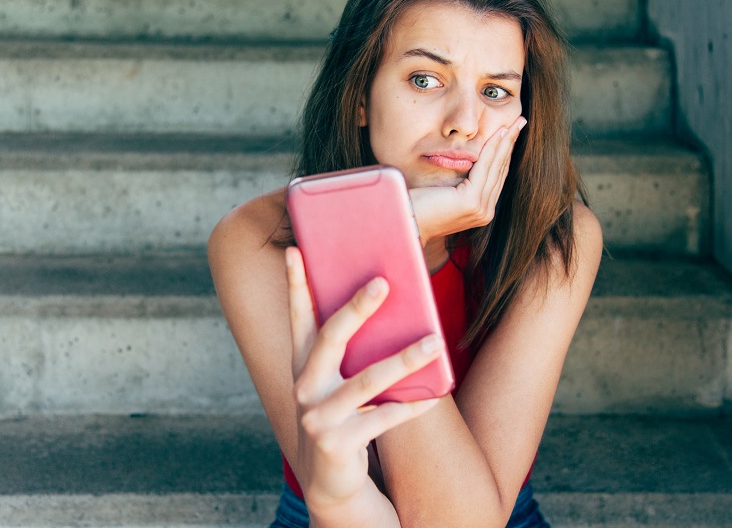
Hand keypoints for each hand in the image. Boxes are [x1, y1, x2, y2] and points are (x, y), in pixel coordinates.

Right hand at [285, 246, 441, 512]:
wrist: (330, 481)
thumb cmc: (340, 416)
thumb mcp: (333, 383)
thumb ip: (347, 352)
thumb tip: (384, 303)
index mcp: (301, 365)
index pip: (298, 318)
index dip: (295, 285)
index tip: (296, 250)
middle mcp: (303, 387)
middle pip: (330, 339)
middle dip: (356, 308)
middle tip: (383, 283)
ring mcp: (318, 417)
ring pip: (366, 381)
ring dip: (404, 360)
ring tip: (434, 342)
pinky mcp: (338, 444)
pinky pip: (383, 419)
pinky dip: (411, 407)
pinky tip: (436, 395)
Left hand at [409, 116, 526, 245]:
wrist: (405, 219)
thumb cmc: (419, 203)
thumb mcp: (446, 188)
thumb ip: (461, 180)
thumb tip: (471, 158)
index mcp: (480, 209)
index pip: (495, 175)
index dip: (504, 152)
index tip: (511, 132)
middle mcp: (484, 211)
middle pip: (500, 170)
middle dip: (510, 144)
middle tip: (520, 122)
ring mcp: (480, 208)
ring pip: (496, 167)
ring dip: (506, 142)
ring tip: (515, 123)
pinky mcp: (472, 201)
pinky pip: (484, 168)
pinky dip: (493, 149)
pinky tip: (498, 134)